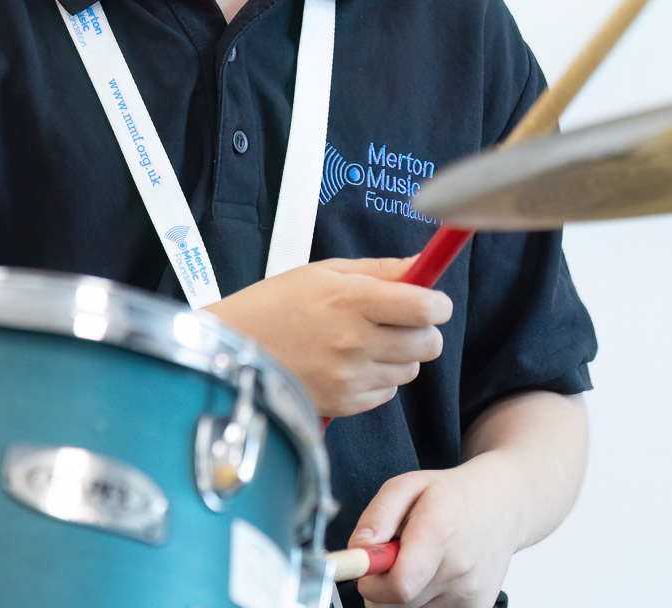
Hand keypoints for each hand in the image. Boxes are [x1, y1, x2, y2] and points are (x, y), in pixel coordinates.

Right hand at [203, 257, 450, 417]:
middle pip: (427, 343)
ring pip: (411, 370)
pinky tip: (352, 363)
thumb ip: (380, 271)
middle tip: (402, 320)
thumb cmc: (276, 304)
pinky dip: (380, 379)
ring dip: (401, 356)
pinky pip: (387, 393)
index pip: (424, 308)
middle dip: (424, 330)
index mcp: (351, 301)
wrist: (233, 350)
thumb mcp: (325, 273)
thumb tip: (422, 266)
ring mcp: (349, 377)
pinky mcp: (344, 405)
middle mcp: (355, 342)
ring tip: (369, 341)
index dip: (438, 304)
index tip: (432, 300)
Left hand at [349, 454, 525, 606]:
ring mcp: (471, 595)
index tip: (370, 568)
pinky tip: (433, 577)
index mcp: (440, 535)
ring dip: (403, 597)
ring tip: (418, 565)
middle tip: (394, 560)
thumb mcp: (406, 486)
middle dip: (383, 589)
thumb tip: (357, 552)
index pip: (399, 586)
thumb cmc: (452, 495)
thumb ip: (376, 516)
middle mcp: (460, 571)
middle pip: (399, 606)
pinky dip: (422, 602)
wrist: (502, 505)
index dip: (373, 584)